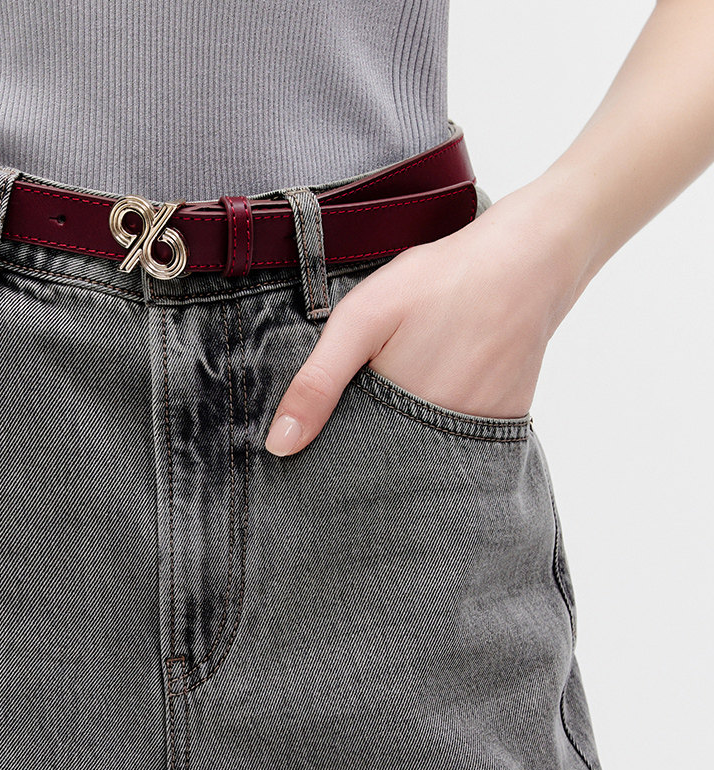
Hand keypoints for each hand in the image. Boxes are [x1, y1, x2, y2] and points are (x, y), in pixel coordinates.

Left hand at [264, 181, 594, 454]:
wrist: (531, 258)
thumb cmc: (440, 283)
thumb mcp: (361, 320)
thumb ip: (317, 383)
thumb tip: (279, 445)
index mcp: (401, 423)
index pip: (353, 471)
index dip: (331, 462)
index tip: (314, 457)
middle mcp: (445, 443)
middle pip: (389, 469)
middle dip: (366, 458)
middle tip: (364, 412)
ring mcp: (478, 437)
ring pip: (424, 459)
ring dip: (404, 446)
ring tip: (402, 396)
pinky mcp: (504, 426)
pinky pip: (460, 445)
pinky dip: (441, 433)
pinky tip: (437, 392)